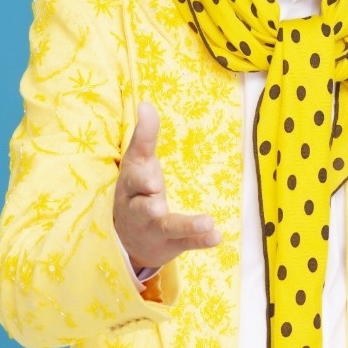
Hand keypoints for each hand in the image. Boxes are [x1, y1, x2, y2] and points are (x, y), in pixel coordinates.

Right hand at [113, 102, 220, 270]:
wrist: (129, 239)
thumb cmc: (137, 190)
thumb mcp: (139, 163)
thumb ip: (144, 136)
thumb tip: (145, 104)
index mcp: (130, 187)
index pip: (132, 181)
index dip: (141, 181)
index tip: (153, 181)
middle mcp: (139, 210)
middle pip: (142, 208)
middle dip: (149, 207)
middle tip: (158, 205)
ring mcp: (156, 229)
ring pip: (169, 228)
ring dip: (187, 226)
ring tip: (207, 223)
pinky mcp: (173, 243)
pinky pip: (186, 243)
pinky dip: (201, 241)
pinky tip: (217, 237)